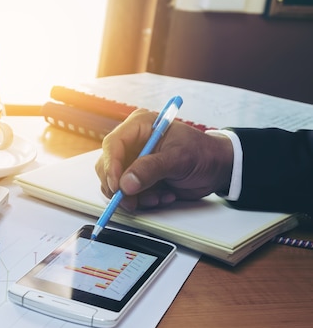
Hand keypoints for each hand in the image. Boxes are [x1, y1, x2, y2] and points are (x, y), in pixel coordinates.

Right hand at [95, 109, 233, 209]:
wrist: (217, 169)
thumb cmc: (203, 154)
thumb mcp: (178, 159)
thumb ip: (150, 170)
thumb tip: (126, 184)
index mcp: (140, 127)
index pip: (113, 145)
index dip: (111, 166)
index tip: (117, 185)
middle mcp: (133, 143)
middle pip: (108, 166)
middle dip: (120, 186)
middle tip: (132, 201)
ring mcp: (134, 162)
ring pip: (116, 184)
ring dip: (135, 196)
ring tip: (159, 196)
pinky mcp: (138, 179)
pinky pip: (128, 194)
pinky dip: (144, 200)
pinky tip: (164, 196)